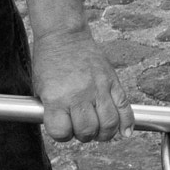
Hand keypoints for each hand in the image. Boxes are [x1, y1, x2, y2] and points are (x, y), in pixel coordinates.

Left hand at [30, 26, 131, 142]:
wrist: (64, 35)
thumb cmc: (50, 61)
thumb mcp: (42, 88)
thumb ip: (53, 110)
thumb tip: (66, 130)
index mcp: (56, 97)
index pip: (62, 131)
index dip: (61, 135)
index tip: (62, 129)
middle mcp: (78, 94)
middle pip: (87, 130)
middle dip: (84, 135)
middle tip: (82, 129)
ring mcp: (98, 88)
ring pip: (109, 123)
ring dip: (105, 133)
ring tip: (100, 131)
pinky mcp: (112, 81)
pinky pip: (124, 107)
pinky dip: (127, 123)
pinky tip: (125, 132)